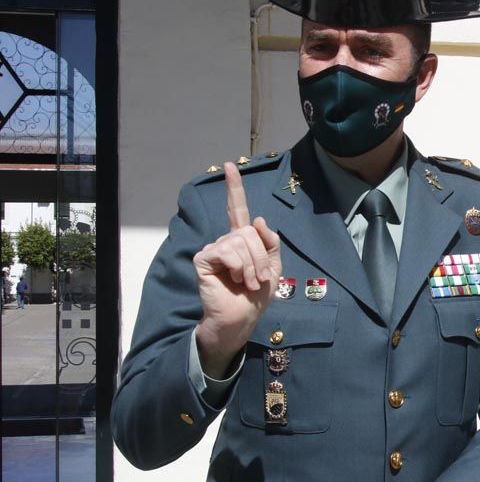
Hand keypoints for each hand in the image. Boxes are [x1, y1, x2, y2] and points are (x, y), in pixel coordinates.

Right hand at [194, 162, 281, 374]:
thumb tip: (257, 219)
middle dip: (260, 257)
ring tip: (246, 282)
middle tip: (257, 278)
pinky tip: (233, 281)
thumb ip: (270, 242)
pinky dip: (238, 267)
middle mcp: (226, 240)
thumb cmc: (256, 294)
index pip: (238, 209)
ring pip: (241, 241)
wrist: (243, 316)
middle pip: (249, 231)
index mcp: (242, 240)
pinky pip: (228, 251)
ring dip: (251, 266)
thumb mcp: (273, 266)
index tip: (230, 165)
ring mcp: (214, 248)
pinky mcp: (204, 258)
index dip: (235, 187)